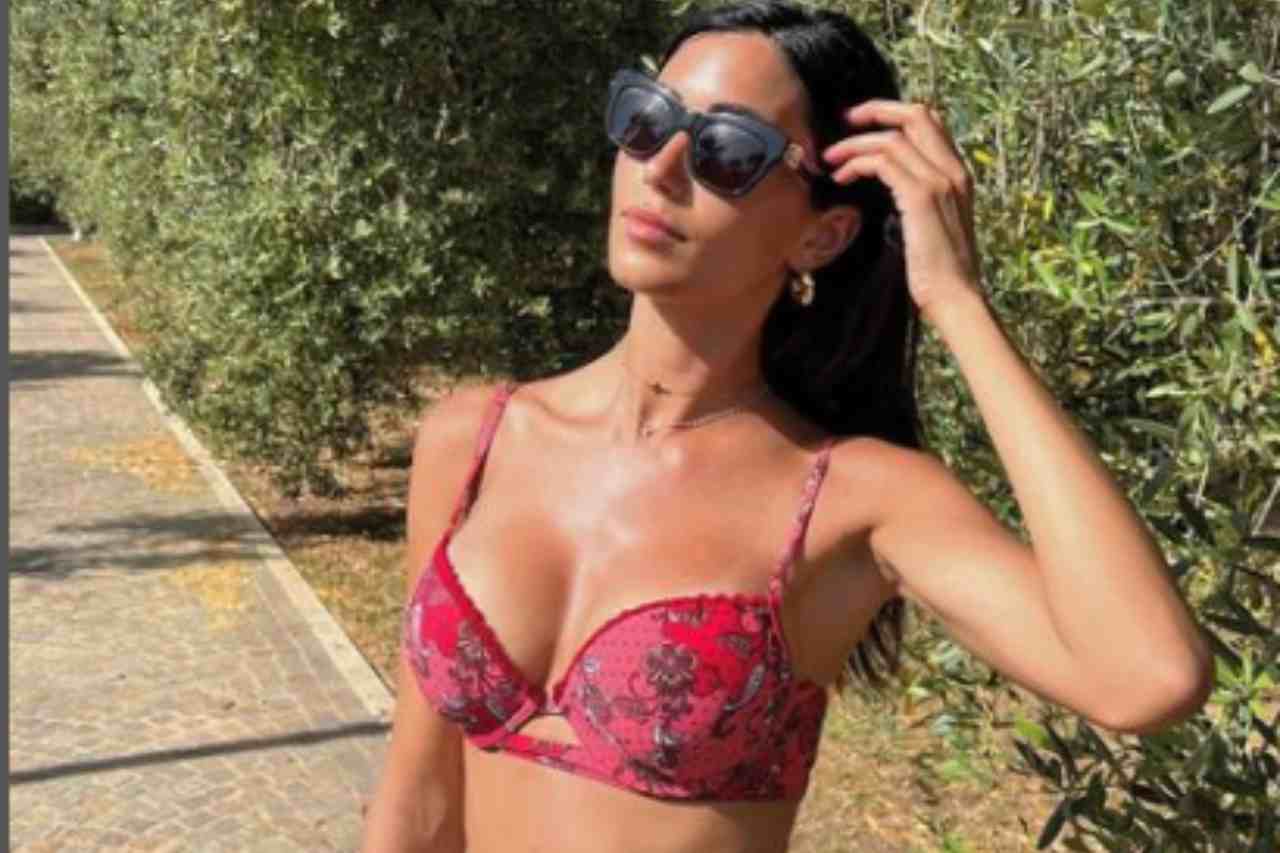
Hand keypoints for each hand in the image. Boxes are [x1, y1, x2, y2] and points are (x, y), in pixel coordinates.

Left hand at [822, 101, 982, 323]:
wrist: (955, 297)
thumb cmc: (939, 271)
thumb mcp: (932, 224)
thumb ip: (917, 198)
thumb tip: (889, 184)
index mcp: (958, 174)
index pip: (931, 122)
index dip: (894, 113)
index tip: (862, 124)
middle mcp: (953, 171)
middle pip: (917, 114)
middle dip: (876, 110)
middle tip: (844, 121)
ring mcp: (939, 182)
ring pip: (892, 138)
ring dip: (855, 144)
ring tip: (832, 161)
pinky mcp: (921, 197)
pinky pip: (884, 162)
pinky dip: (857, 164)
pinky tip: (842, 179)